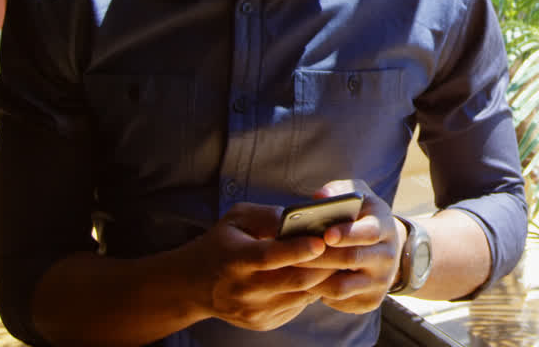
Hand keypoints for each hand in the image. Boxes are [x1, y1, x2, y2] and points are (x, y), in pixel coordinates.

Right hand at [181, 202, 334, 330]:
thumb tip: (297, 216)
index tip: (321, 241)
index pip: (269, 257)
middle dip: (323, 265)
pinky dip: (311, 290)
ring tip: (338, 259)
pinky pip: (298, 306)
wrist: (193, 286)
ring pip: (302, 295)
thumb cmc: (221, 244)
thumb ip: (266, 216)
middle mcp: (244, 289)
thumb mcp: (236, 220)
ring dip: (323, 278)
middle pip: (293, 280)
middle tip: (345, 249)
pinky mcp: (264, 322)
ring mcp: (254, 310)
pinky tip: (316, 275)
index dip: (297, 250)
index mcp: (235, 259)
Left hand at [300, 179, 404, 313]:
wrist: (386, 249)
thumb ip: (339, 191)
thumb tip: (319, 197)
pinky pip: (339, 302)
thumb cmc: (362, 217)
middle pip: (351, 259)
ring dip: (315, 279)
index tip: (326, 234)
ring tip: (294, 269)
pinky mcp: (371, 301)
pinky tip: (307, 282)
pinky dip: (320, 294)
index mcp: (385, 226)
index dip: (347, 234)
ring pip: (342, 287)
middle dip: (320, 257)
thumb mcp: (358, 197)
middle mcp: (388, 256)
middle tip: (293, 254)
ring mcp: (381, 281)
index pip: (369, 232)